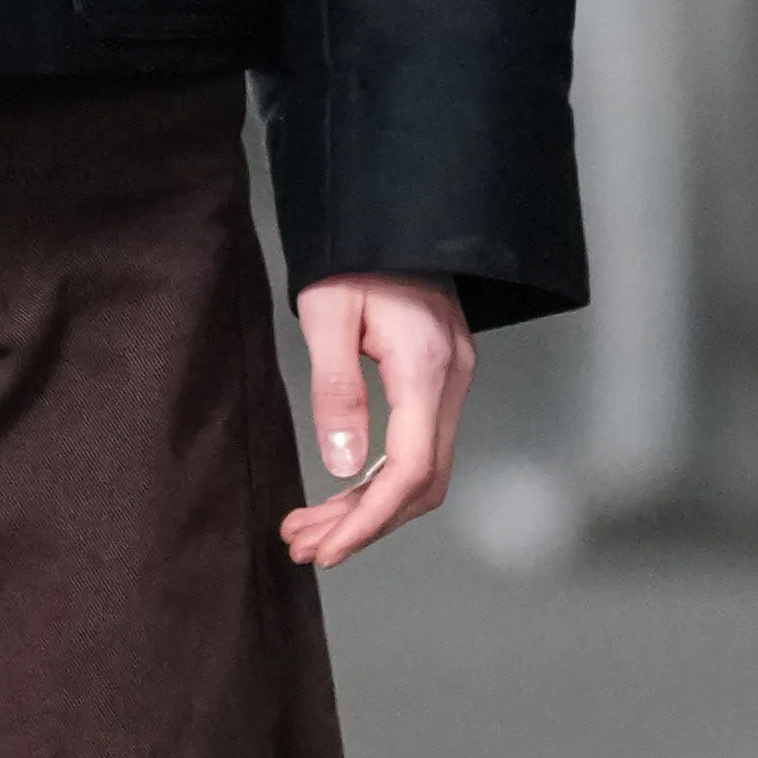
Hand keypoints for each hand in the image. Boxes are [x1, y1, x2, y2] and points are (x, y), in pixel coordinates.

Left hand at [284, 274, 473, 570]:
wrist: (389, 209)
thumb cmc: (354, 251)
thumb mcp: (326, 313)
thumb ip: (336, 388)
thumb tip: (342, 464)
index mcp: (426, 367)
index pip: (410, 470)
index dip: (369, 521)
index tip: (327, 549)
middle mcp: (451, 379)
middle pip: (421, 484)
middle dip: (364, 524)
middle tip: (306, 546)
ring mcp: (452, 378)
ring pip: (422, 470)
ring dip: (368, 507)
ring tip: (310, 528)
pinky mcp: (440, 375)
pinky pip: (419, 445)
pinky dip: (380, 478)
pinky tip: (341, 492)